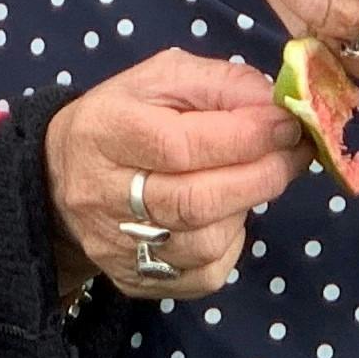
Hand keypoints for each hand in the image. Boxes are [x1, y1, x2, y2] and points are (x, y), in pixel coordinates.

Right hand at [43, 48, 307, 302]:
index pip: (178, 145)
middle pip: (191, 202)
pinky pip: (204, 276)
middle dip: (260, 177)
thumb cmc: (128, 116)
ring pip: (203, 244)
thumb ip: (223, 83)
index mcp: (105, 131)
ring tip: (257, 181)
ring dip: (246, 210)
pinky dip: (232, 246)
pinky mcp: (133, 279)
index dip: (243, 137)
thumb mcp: (165, 78)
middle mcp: (101, 194)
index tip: (286, 125)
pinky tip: (228, 216)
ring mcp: (115, 246)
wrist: (64, 174)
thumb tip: (278, 106)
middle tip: (294, 155)